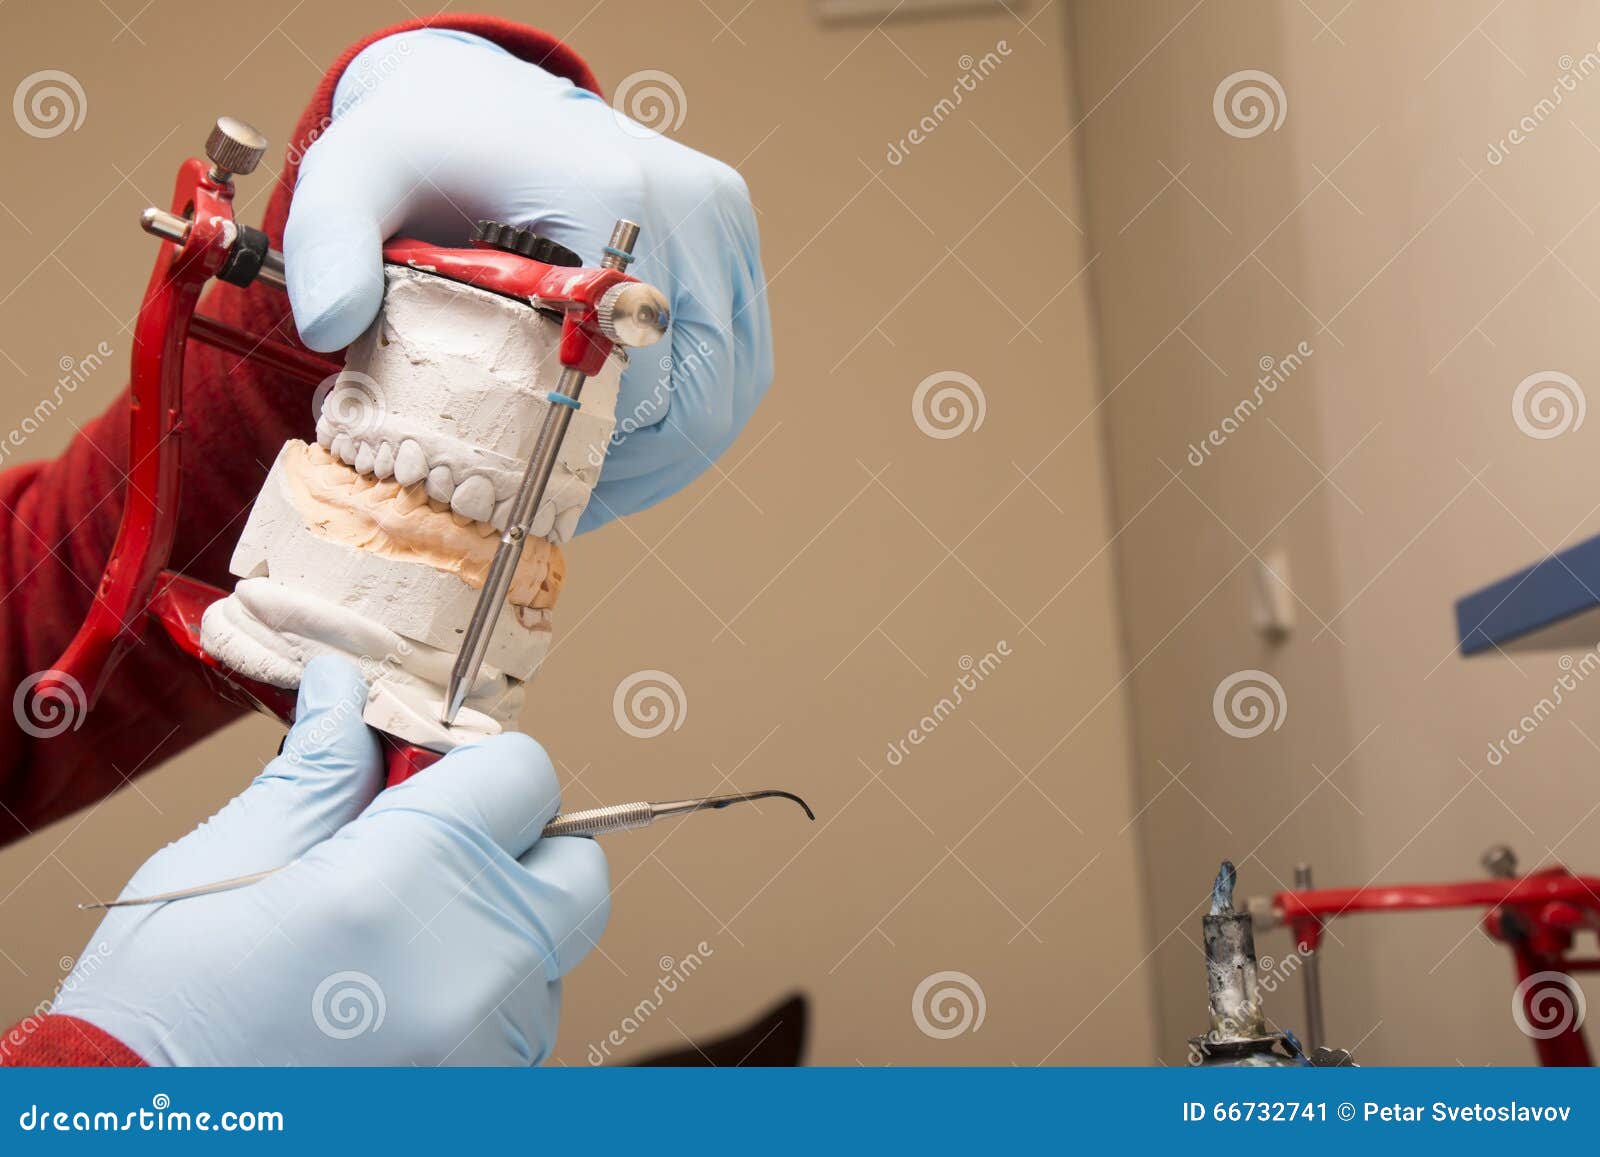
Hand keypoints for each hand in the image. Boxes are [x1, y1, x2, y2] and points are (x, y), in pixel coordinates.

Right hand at [53, 657, 609, 1065]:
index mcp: (409, 878)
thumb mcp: (220, 867)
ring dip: (499, 928)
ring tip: (390, 947)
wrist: (138, 1149)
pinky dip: (482, 999)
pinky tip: (393, 1007)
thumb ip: (316, 773)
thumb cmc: (157, 1019)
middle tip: (429, 855)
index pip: (526, 775)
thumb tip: (344, 692)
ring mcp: (493, 1046)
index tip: (423, 787)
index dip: (476, 769)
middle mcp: (478, 965)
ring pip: (553, 951)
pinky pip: (524, 1022)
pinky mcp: (489, 1100)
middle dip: (519, 845)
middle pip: (575, 866)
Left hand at [284, 29, 772, 532]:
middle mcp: (687, 208)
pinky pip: (736, 371)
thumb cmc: (427, 145)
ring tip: (589, 482)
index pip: (622, 373)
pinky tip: (627, 444)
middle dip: (626, 469)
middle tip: (556, 502)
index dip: (579, 449)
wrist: (489, 97)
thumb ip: (328, 245)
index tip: (525, 489)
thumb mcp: (353, 177)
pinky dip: (688, 423)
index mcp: (607, 193)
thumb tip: (330, 326)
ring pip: (724, 396)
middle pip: (691, 398)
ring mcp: (721, 228)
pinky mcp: (734, 248)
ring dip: (663, 457)